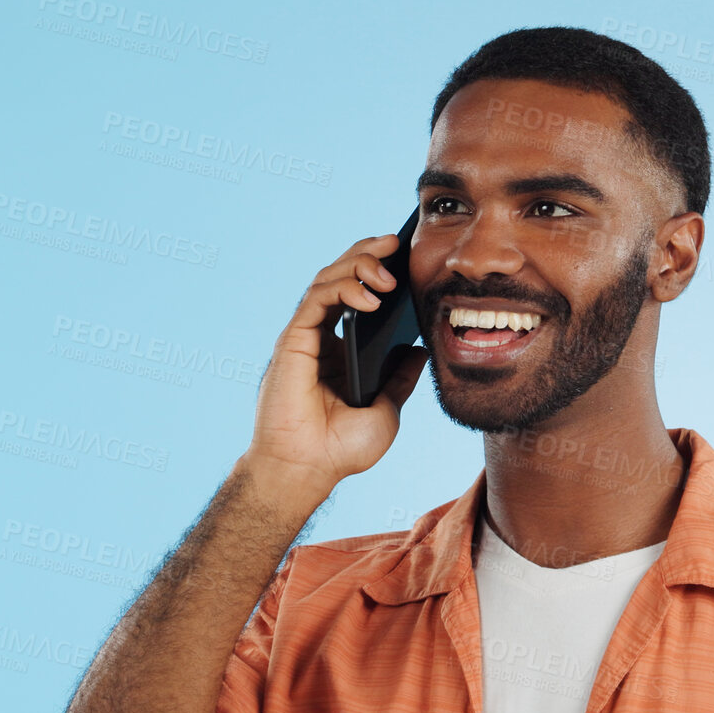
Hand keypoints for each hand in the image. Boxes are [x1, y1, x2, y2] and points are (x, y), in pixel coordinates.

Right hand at [244, 233, 430, 498]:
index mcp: (343, 349)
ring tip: (388, 273)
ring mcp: (306, 336)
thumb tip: (420, 352)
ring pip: (328, 279)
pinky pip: (316, 300)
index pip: (359, 295)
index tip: (406, 255)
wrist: (309, 470)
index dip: (379, 269)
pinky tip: (369, 298)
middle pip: (342, 277)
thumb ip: (400, 379)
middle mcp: (322, 337)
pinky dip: (342, 290)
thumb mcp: (387, 411)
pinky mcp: (293, 341)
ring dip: (358, 266)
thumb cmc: (341, 449)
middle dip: (369, 253)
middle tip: (397, 242)